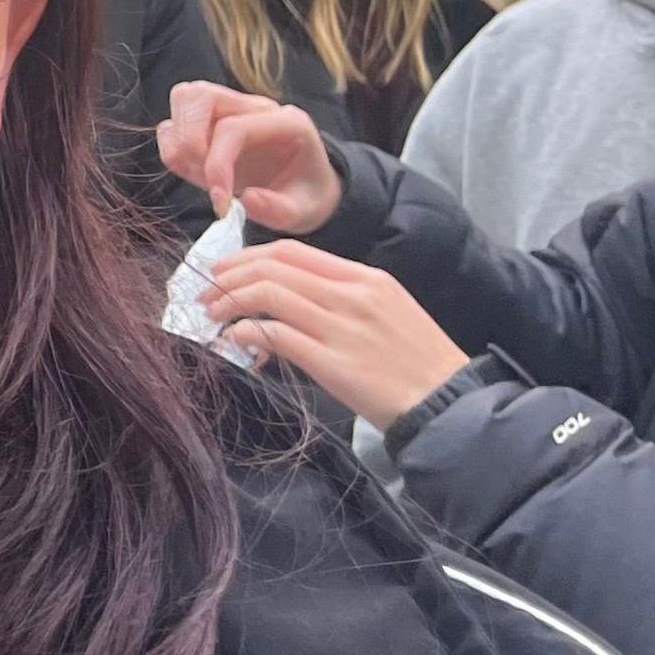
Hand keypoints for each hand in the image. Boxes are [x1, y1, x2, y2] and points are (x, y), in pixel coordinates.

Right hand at [157, 82, 342, 233]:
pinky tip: (198, 174)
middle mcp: (253, 107)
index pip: (232, 128)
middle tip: (204, 178)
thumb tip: (245, 199)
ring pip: (183, 101)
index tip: (220, 203)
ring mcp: (228, 110)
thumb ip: (279, 209)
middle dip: (190, 141)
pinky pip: (173, 125)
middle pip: (199, 96)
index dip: (217, 166)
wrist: (307, 190)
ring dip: (180, 143)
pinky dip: (175, 151)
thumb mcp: (306, 211)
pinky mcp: (207, 124)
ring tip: (201, 174)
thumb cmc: (307, 197)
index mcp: (285, 122)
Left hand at [204, 245, 470, 428]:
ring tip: (213, 316)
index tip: (224, 270)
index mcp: (366, 278)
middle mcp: (352, 295)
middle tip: (206, 293)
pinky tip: (235, 340)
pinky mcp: (333, 363)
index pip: (293, 251)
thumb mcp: (386, 311)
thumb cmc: (416, 362)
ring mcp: (342, 328)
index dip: (248, 257)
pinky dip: (245, 332)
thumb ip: (340, 296)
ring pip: (268, 295)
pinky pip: (275, 335)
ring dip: (230, 302)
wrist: (448, 403)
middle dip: (229, 277)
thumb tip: (286, 296)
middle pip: (273, 268)